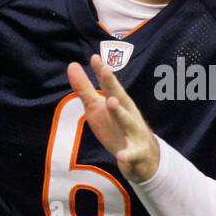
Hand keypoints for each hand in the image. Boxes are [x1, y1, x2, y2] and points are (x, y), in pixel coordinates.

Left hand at [66, 54, 160, 183]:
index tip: (94, 57)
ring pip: (128, 122)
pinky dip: (127, 155)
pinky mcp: (137, 153)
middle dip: (113, 85)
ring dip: (120, 112)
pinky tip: (121, 156)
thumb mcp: (97, 108)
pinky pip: (132, 155)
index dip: (102, 72)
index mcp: (118, 102)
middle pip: (120, 98)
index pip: (109, 85)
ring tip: (110, 102)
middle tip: (105, 70)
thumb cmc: (116, 127)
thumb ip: (85, 88)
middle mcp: (128, 114)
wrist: (144, 158)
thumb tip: (72, 65)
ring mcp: (134, 133)